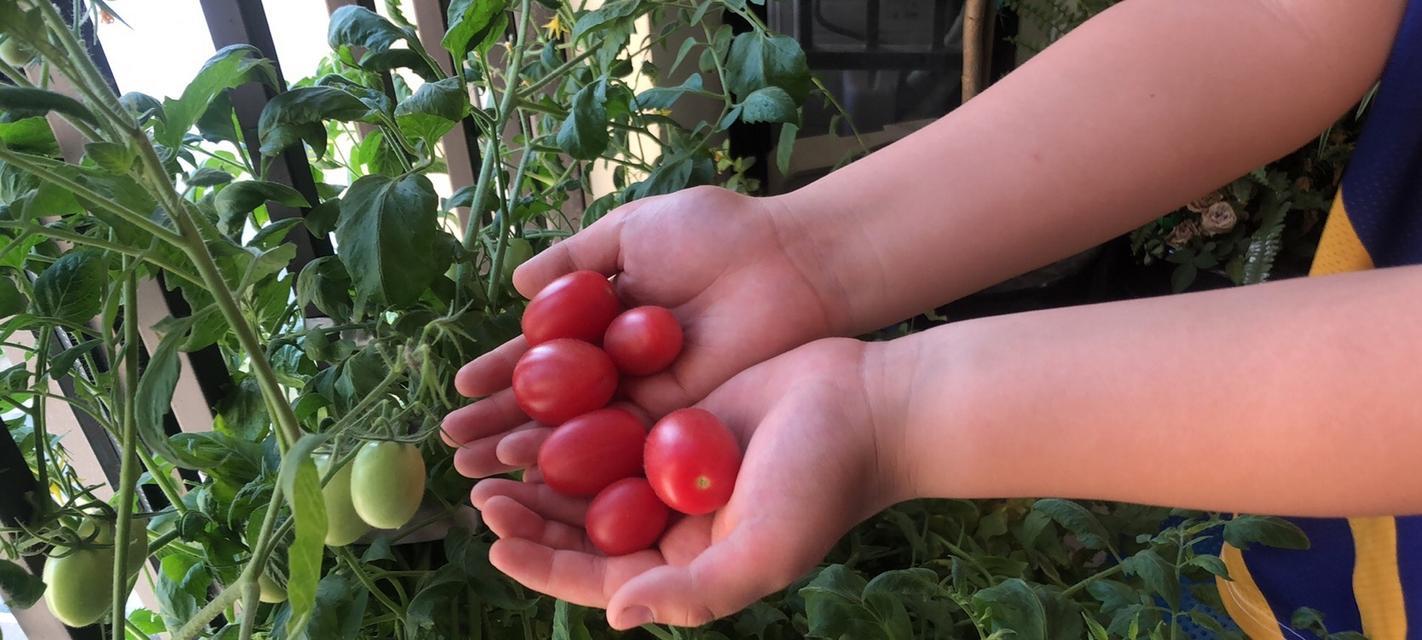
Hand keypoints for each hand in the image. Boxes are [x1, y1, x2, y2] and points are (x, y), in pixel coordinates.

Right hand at [441, 186, 845, 476]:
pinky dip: (572, 455)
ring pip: (575, 432)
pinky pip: (615, 443)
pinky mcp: (676, 420)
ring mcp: (648, 396)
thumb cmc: (718, 234)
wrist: (787, 261)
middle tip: (450, 445)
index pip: (545, 355)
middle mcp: (623, 366)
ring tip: (472, 466)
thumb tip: (517, 285)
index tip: (461, 388)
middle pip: (551, 403)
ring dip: (523, 448)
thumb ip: (576, 258)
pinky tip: (526, 464)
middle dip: (499, 421)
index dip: (502, 372)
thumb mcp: (634, 231)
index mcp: (610, 320)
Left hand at [469, 338, 911, 628]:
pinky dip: (576, 425)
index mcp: (689, 565)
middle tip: (482, 492)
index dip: (542, 565)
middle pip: (583, 530)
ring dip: (544, 471)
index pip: (599, 578)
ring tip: (495, 454)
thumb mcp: (764, 549)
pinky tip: (539, 408)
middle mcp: (675, 525)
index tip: (494, 539)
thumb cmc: (823, 483)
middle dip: (531, 517)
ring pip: (590, 480)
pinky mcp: (679, 423)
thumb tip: (616, 616)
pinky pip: (614, 429)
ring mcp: (674, 472)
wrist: (869, 407)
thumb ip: (694, 592)